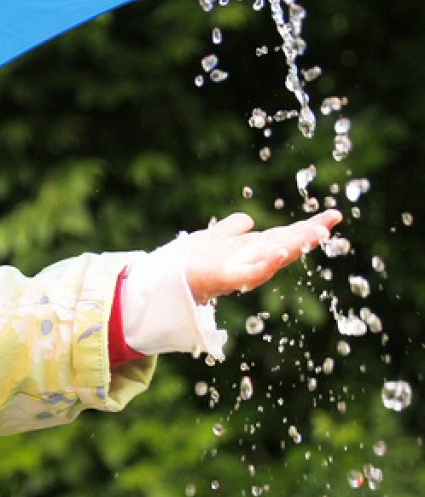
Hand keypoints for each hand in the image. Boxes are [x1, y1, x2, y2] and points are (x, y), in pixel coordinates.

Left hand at [185, 210, 342, 304]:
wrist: (163, 280)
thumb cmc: (189, 263)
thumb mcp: (213, 239)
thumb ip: (232, 230)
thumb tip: (249, 221)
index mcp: (247, 249)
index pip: (281, 235)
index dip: (305, 227)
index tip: (331, 216)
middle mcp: (247, 259)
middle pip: (282, 243)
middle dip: (307, 233)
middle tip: (333, 219)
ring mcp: (237, 269)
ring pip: (271, 255)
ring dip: (294, 245)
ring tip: (318, 232)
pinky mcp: (222, 278)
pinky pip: (248, 273)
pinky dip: (264, 265)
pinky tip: (279, 252)